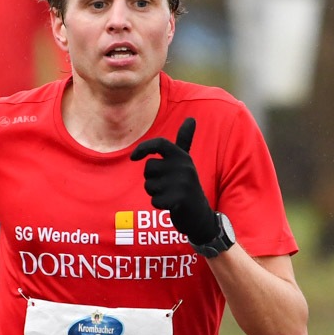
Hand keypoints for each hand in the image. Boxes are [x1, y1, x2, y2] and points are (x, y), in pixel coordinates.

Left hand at [130, 117, 217, 245]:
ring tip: (169, 195)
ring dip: (154, 193)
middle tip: (165, 186)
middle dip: (150, 179)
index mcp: (183, 157)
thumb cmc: (188, 186)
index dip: (144, 148)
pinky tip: (171, 205)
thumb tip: (191, 118)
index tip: (133, 157)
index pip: (160, 144)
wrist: (200, 216)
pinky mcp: (179, 199)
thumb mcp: (186, 163)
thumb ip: (185, 141)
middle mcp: (184, 167)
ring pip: (149, 185)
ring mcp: (182, 183)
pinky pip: (154, 200)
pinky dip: (159, 204)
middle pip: (149, 168)